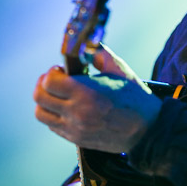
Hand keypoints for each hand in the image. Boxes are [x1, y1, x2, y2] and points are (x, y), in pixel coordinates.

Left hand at [33, 45, 161, 152]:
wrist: (147, 130)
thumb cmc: (136, 99)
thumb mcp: (120, 70)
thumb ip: (100, 54)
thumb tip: (86, 46)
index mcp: (87, 94)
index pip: (49, 82)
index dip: (51, 72)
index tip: (61, 70)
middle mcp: (77, 113)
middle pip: (40, 97)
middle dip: (43, 84)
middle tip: (56, 80)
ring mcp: (75, 128)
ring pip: (41, 114)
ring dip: (45, 101)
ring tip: (59, 95)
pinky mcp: (76, 139)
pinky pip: (52, 125)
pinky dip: (54, 114)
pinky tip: (68, 107)